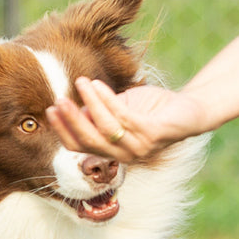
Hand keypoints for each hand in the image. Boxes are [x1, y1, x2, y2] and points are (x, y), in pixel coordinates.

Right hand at [46, 78, 206, 160]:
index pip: (80, 147)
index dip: (64, 130)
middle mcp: (124, 155)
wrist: (188, 110)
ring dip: (90, 104)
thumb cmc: (150, 110)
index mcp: (112, 151)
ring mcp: (139, 148)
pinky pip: (124, 118)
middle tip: (58, 99)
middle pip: (89, 141)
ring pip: (105, 128)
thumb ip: (97, 112)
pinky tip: (99, 85)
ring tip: (81, 82)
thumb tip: (72, 106)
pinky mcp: (153, 135)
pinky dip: (108, 100)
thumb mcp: (119, 109)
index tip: (50, 110)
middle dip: (71, 120)